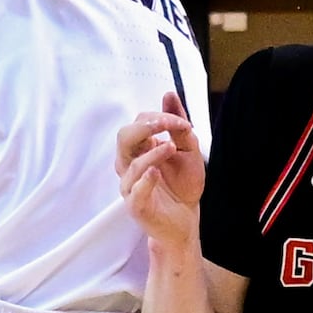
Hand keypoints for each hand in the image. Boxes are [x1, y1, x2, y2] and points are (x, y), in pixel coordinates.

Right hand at [116, 97, 204, 247]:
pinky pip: (134, 191)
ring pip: (130, 164)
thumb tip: (169, 94)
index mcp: (140, 149)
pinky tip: (156, 172)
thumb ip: (178, 125)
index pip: (140, 123)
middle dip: (144, 128)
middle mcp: (130, 165)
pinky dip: (145, 180)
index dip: (159, 118)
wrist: (186, 219)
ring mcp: (131, 185)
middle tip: (166, 125)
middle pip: (124, 138)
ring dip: (151, 153)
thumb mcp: (188, 150)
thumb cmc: (183, 185)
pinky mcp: (136, 206)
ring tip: (171, 148)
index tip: (182, 123)